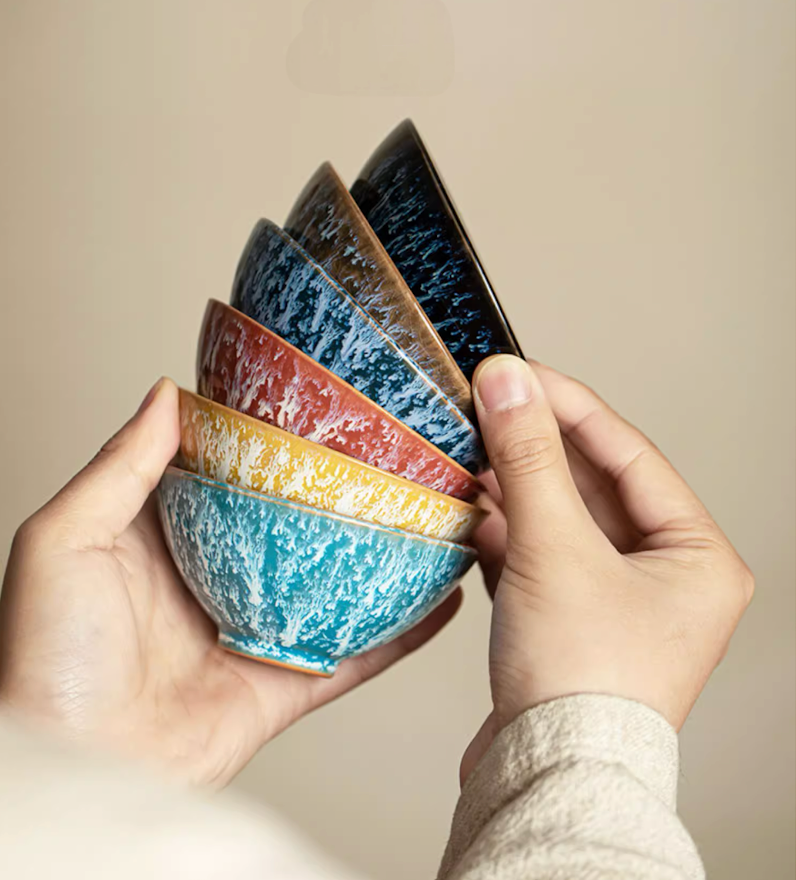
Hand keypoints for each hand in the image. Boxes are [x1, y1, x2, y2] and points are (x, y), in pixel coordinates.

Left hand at [0, 378, 460, 785]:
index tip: (317, 399)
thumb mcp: (64, 540)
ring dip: (381, 556)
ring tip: (431, 514)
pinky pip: (357, 652)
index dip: (270, 437)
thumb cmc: (51, 659)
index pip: (231, 471)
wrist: (80, 770)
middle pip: (295, 524)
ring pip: (336, 584)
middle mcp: (220, 578)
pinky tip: (441, 599)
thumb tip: (168, 394)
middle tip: (392, 449)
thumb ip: (121, 468)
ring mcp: (260, 629)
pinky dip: (402, 631)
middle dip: (339, 491)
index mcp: (168, 537)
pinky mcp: (287, 681)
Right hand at [462, 357, 752, 781]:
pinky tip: (473, 514)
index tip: (518, 373)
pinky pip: (541, 558)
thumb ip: (528, 457)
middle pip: (593, 485)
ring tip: (471, 455)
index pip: (628, 453)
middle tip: (487, 406)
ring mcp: (617, 603)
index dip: (568, 406)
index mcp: (695, 557)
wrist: (546, 778)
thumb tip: (508, 381)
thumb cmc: (579, 681)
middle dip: (534, 449)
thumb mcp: (554, 548)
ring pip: (562, 521)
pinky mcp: (572, 624)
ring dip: (515, 490)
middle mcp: (665, 578)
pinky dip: (507, 535)